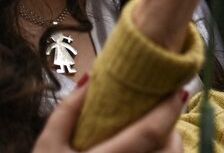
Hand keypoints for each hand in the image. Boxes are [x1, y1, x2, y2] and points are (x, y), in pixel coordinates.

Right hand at [34, 79, 184, 152]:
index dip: (168, 109)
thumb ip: (67, 111)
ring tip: (157, 135)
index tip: (176, 90)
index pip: (149, 133)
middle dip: (173, 130)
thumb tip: (91, 78)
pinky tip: (148, 152)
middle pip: (170, 151)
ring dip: (170, 147)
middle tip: (164, 115)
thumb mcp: (47, 146)